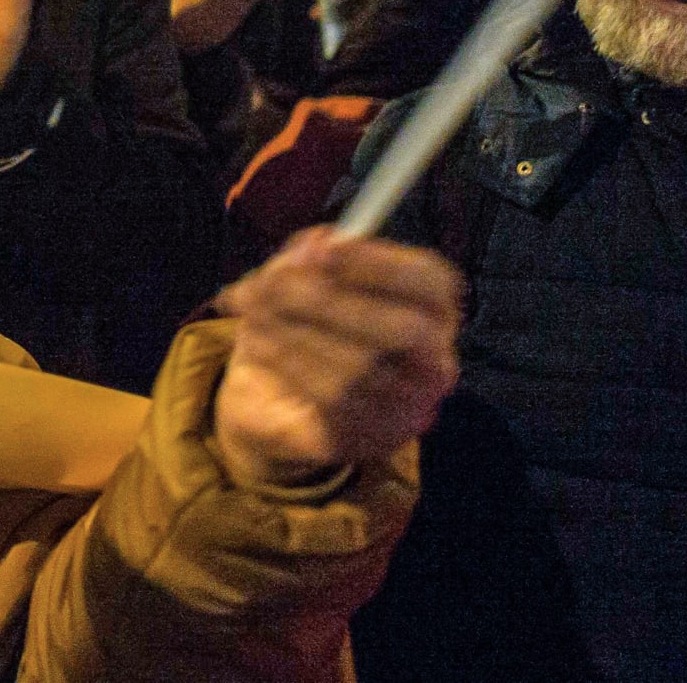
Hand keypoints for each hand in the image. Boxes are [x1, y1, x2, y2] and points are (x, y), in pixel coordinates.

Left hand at [211, 227, 461, 489]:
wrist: (265, 398)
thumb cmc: (298, 324)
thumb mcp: (297, 277)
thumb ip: (309, 255)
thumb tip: (317, 247)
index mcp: (431, 311)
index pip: (433, 284)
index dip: (382, 263)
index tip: (324, 249)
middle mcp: (435, 365)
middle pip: (406, 330)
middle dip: (331, 301)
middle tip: (271, 286)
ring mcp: (407, 410)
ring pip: (360, 369)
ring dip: (293, 332)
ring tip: (252, 313)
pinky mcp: (368, 439)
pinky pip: (330, 402)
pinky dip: (285, 365)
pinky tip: (257, 345)